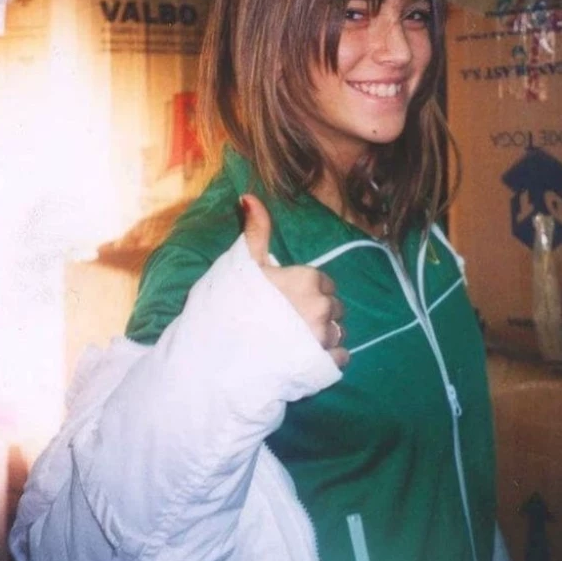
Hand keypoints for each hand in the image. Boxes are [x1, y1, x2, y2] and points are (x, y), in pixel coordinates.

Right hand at [241, 195, 348, 369]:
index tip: (290, 299)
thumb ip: (256, 231)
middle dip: (320, 312)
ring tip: (300, 341)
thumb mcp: (242, 263)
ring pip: (338, 332)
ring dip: (325, 334)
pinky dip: (329, 357)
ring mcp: (323, 337)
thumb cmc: (231, 305)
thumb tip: (250, 197)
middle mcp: (321, 307)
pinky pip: (340, 357)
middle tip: (293, 321)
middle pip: (335, 307)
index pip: (325, 282)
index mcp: (307, 279)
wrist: (220, 355)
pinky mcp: (324, 363)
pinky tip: (308, 357)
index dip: (309, 290)